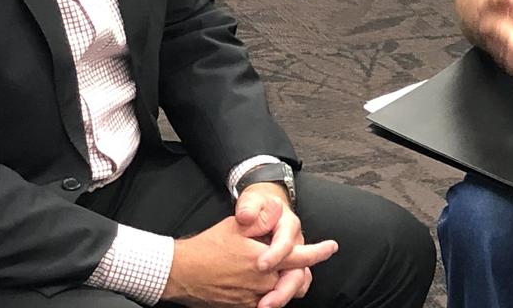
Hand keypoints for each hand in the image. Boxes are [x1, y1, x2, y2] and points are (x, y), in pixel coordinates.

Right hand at [161, 199, 336, 307]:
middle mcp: (262, 283)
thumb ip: (261, 221)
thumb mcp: (235, 227)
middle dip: (300, 272)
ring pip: (280, 292)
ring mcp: (253, 299)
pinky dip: (268, 293)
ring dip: (284, 283)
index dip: (318, 252)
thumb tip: (278, 213)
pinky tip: (260, 282)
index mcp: (263, 261)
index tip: (331, 246)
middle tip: (303, 261)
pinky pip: (264, 302)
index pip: (299, 257)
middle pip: (294, 280)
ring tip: (280, 271)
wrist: (181, 273)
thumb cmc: (207, 248)